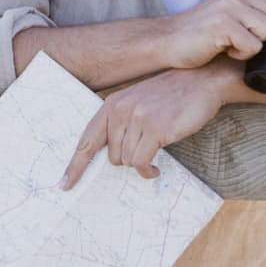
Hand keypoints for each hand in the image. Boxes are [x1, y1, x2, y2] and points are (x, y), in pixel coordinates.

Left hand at [59, 65, 228, 189]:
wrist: (201, 81)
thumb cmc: (171, 97)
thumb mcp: (138, 103)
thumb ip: (121, 124)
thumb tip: (113, 157)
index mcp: (112, 104)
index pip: (87, 140)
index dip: (75, 165)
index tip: (64, 185)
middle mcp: (120, 110)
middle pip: (112, 156)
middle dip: (128, 160)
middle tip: (146, 149)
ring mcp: (137, 118)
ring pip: (127, 160)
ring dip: (141, 163)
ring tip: (155, 152)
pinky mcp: (154, 128)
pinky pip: (141, 162)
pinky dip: (148, 170)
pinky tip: (155, 168)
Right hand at [162, 0, 265, 69]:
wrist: (170, 40)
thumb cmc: (205, 32)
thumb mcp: (238, 13)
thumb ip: (264, 12)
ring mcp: (232, 7)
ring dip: (259, 47)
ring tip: (239, 47)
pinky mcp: (222, 25)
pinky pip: (252, 46)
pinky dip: (242, 56)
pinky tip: (227, 51)